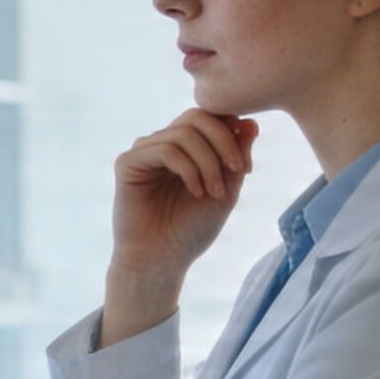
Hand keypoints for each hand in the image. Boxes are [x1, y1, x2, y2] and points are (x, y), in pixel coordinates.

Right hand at [102, 110, 257, 344]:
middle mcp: (162, 144)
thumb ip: (237, 156)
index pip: (209, 118)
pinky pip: (165, 149)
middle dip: (223, 142)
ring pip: (184, 133)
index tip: (244, 169)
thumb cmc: (191, 231)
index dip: (231, 133)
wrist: (161, 262)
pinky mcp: (127, 163)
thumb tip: (251, 121)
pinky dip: (188, 168)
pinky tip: (195, 191)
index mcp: (185, 149)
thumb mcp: (226, 191)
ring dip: (208, 162)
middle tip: (237, 172)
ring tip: (214, 192)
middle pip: (197, 116)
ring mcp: (144, 152)